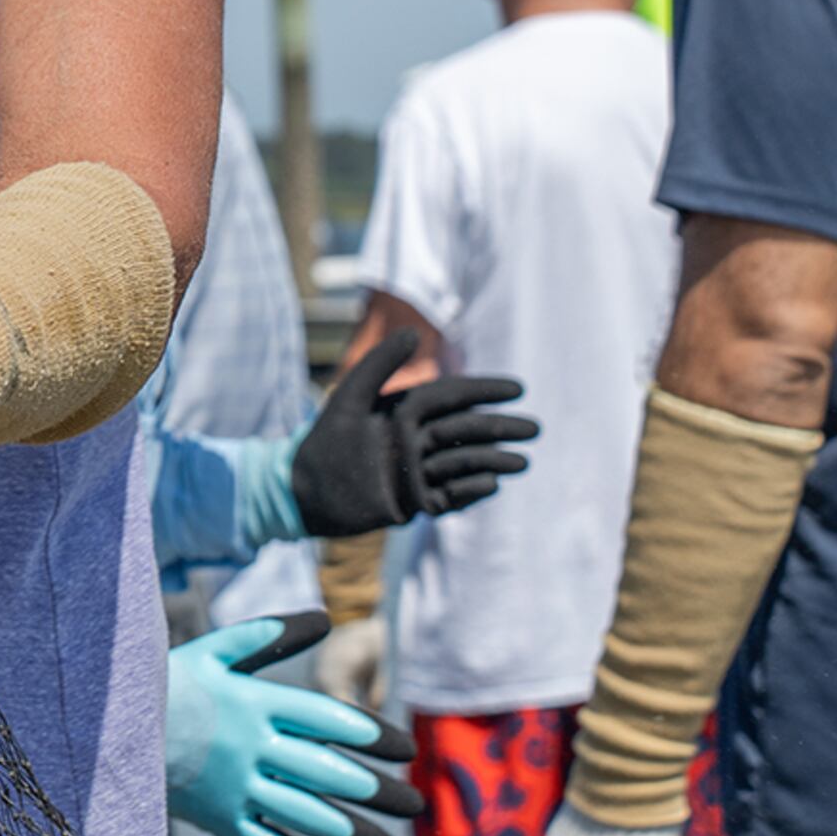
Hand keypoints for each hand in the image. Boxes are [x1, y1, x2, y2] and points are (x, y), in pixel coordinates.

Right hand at [163, 612, 422, 835]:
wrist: (106, 725)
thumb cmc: (167, 682)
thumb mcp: (216, 651)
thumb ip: (270, 636)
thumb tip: (326, 618)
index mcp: (254, 702)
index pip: (329, 720)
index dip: (372, 735)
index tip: (405, 750)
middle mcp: (251, 747)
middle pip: (327, 772)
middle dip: (376, 791)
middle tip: (414, 803)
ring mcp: (234, 788)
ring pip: (306, 814)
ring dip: (353, 832)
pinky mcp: (217, 820)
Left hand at [288, 327, 536, 538]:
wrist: (302, 489)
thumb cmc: (323, 439)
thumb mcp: (349, 396)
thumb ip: (379, 363)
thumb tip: (415, 332)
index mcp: (404, 410)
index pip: (453, 396)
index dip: (484, 390)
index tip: (518, 387)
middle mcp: (416, 438)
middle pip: (465, 430)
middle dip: (500, 428)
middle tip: (535, 428)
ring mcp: (417, 471)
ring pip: (462, 463)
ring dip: (493, 461)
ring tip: (523, 461)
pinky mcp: (414, 503)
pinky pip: (449, 496)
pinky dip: (470, 491)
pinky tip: (491, 484)